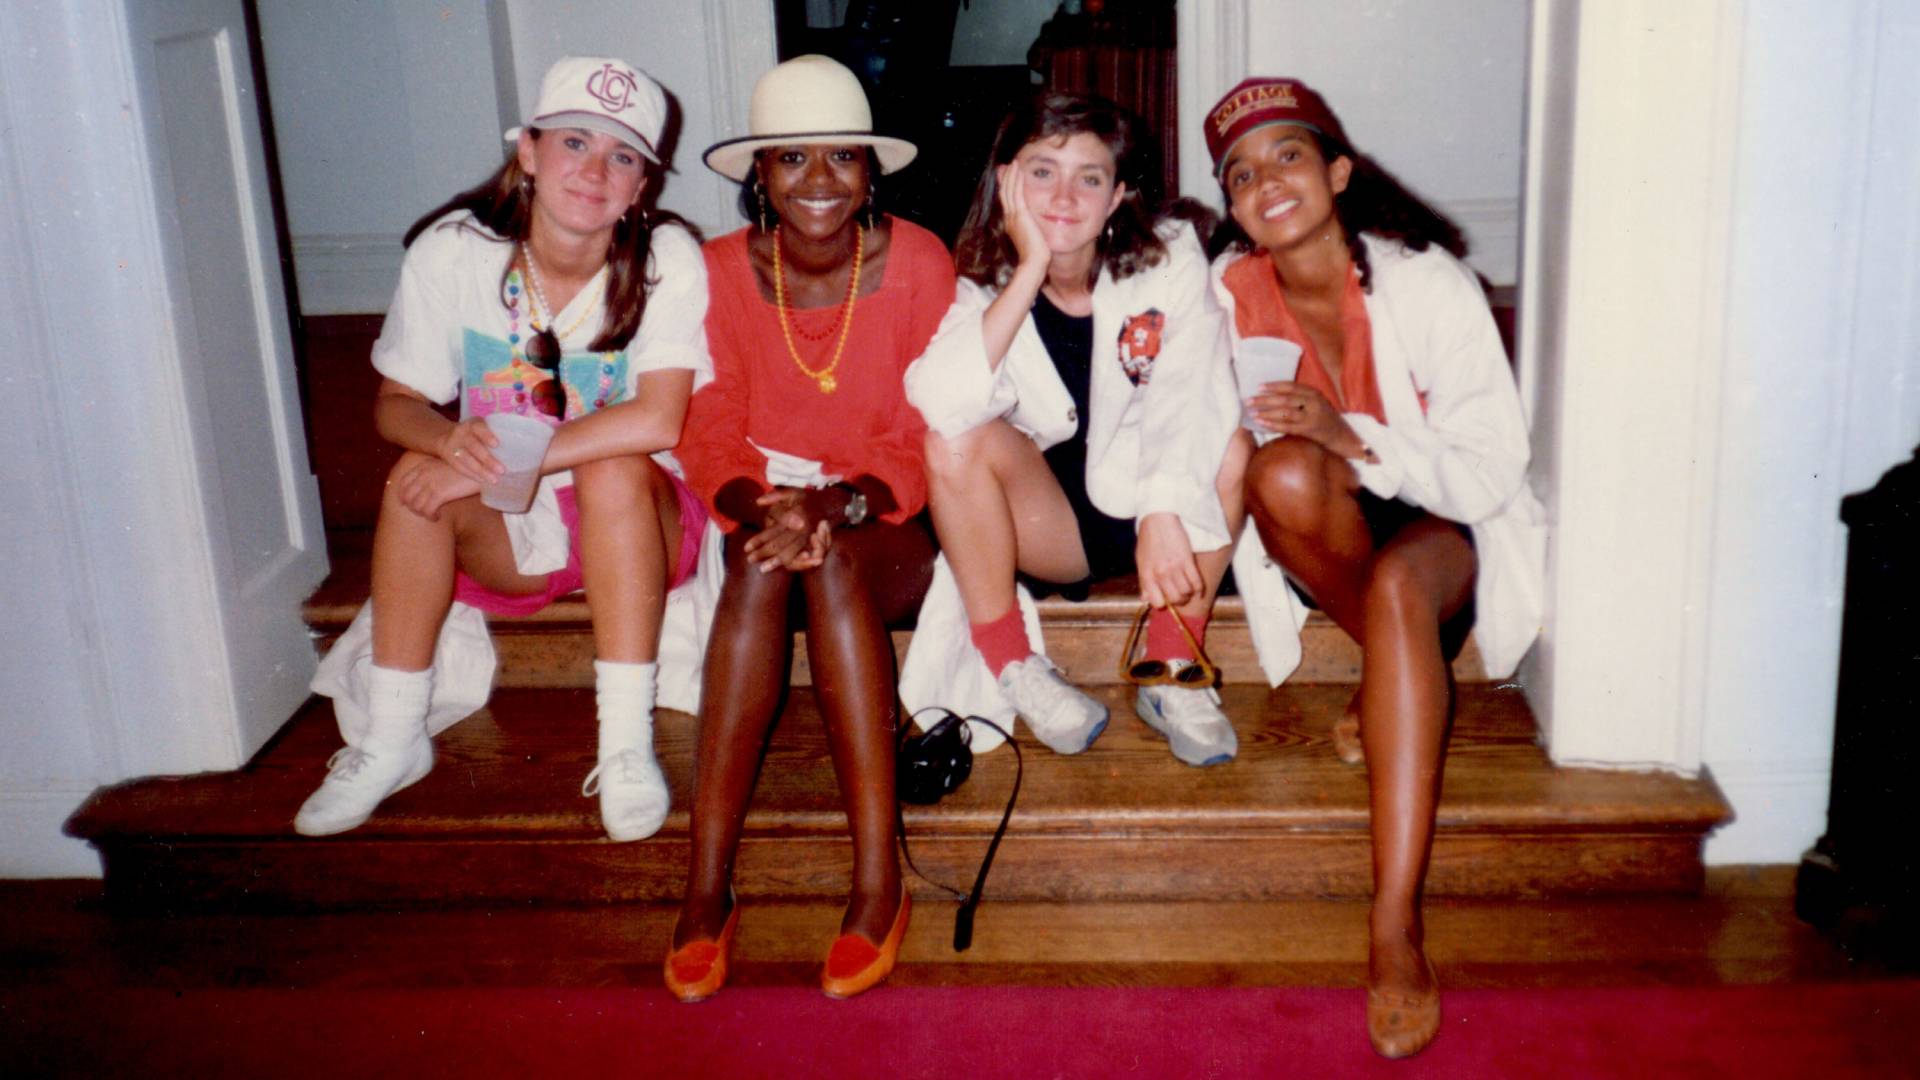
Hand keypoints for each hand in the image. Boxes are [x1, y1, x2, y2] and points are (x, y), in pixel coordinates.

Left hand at [391, 457, 481, 520]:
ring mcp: (430, 484)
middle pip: (407, 495)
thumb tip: (430, 486)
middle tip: (422, 512)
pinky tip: (438, 517)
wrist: (480, 468)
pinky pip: (427, 510)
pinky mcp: (439, 494)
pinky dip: (431, 516)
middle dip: (412, 507)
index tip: (408, 503)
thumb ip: (434, 472)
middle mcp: (423, 474)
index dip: (403, 495)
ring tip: (432, 516)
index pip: (403, 482)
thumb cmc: (467, 468)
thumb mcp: (446, 465)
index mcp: (423, 466)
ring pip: (415, 505)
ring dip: (422, 514)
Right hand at [437, 417, 504, 484]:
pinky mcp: (450, 459)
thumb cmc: (473, 433)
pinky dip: (473, 475)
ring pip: (467, 460)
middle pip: (474, 447)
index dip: (487, 435)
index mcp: (472, 425)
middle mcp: (461, 434)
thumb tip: (519, 449)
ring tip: (495, 480)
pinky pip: (461, 468)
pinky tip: (484, 481)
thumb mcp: (480, 427)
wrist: (445, 437)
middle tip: (502, 470)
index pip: (478, 428)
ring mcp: (454, 447)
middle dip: (488, 460)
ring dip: (481, 471)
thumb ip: (494, 434)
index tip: (496, 444)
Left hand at [743, 488, 831, 572]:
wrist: (831, 504)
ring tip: (763, 568)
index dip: (759, 540)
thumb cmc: (807, 498)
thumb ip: (775, 496)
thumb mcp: (792, 491)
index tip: (746, 548)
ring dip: (776, 562)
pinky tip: (782, 567)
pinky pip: (801, 556)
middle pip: (780, 544)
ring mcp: (808, 537)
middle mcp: (802, 528)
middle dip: (764, 553)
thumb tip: (758, 502)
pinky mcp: (812, 543)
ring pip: (790, 553)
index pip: (773, 531)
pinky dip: (792, 563)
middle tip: (750, 560)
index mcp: (795, 515)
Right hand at [996, 164, 1049, 270]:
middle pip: (1004, 193)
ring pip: (1008, 190)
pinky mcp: (1020, 215)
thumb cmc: (1036, 256)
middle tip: (1006, 166)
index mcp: (1011, 223)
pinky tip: (1019, 170)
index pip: (1006, 201)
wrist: (1034, 262)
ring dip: (1011, 175)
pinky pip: (1017, 193)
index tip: (1006, 177)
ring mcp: (1013, 216)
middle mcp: (1009, 218)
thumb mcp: (1033, 238)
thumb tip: (1036, 228)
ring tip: (1013, 164)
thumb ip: (1032, 229)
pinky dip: (1016, 180)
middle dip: (1005, 178)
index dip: (1006, 188)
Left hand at [1135, 513, 1202, 608]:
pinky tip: (1198, 587)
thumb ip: (1144, 581)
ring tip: (1188, 588)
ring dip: (1189, 593)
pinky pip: (1197, 582)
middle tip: (1181, 594)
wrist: (1158, 518)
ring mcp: (1174, 568)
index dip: (1163, 602)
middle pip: (1175, 599)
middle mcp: (1160, 574)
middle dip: (1179, 600)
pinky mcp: (1187, 560)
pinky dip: (1199, 588)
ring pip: (1187, 592)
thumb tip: (1144, 598)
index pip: (1157, 602)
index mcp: (1146, 575)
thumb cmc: (1149, 539)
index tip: (1167, 597)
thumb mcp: (1141, 561)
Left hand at [1246, 382, 1367, 457]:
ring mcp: (1312, 417)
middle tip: (1249, 400)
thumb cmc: (1326, 421)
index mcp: (1315, 394)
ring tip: (1252, 413)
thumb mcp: (1317, 404)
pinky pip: (1288, 427)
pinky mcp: (1310, 431)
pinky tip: (1262, 424)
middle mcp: (1314, 403)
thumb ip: (1301, 399)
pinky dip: (1273, 425)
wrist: (1344, 438)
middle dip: (1265, 399)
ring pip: (1285, 412)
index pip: (1291, 386)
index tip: (1258, 387)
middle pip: (1285, 398)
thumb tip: (1274, 397)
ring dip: (1266, 412)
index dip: (1274, 386)